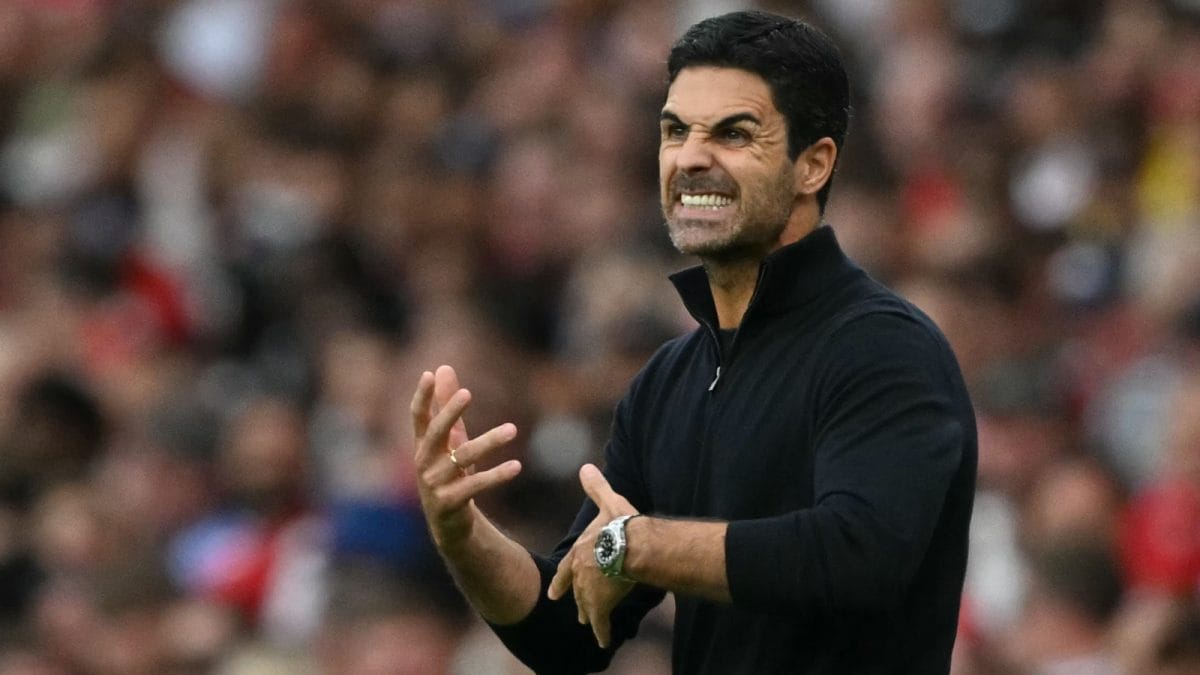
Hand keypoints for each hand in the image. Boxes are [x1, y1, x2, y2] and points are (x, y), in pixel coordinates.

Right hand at [411, 365, 521, 549]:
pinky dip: (497, 475)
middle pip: (436, 433)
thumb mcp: (448, 439)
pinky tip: (516, 466)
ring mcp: (434, 484)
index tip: (428, 374)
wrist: (448, 523)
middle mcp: (424, 463)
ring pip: (463, 458)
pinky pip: (476, 485)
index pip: (418, 417)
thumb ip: (446, 404)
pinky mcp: (450, 503)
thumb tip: (443, 367)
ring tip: (513, 429)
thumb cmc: (449, 472)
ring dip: (489, 442)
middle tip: (468, 393)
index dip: (422, 396)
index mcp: (422, 445)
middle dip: (449, 412)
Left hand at [547, 463, 638, 648]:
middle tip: (575, 611)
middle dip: (577, 600)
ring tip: (587, 623)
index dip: (561, 581)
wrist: (631, 545)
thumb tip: (586, 467)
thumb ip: (596, 488)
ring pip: (587, 607)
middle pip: (577, 591)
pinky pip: (601, 623)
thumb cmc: (620, 523)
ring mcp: (589, 591)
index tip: (554, 592)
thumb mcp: (608, 502)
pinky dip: (602, 633)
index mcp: (580, 552)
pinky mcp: (601, 605)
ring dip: (587, 615)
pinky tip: (603, 641)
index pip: (568, 569)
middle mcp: (580, 573)